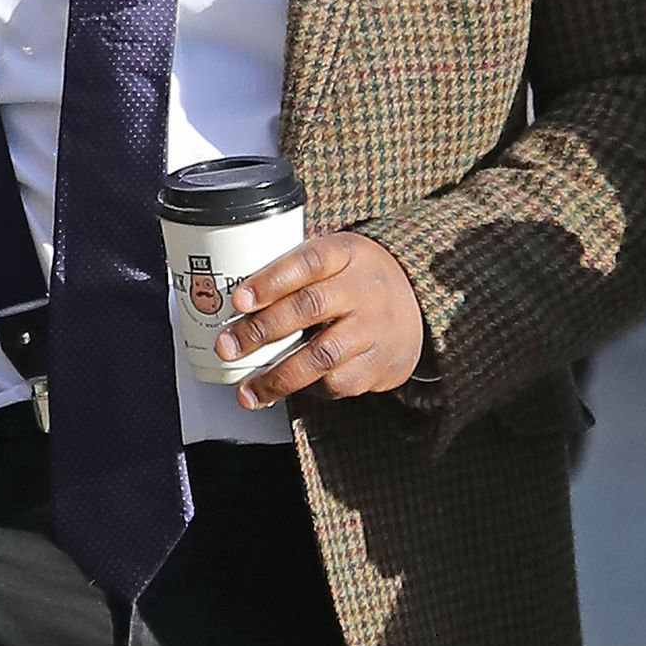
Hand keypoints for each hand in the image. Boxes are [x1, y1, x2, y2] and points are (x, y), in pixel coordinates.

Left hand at [214, 231, 424, 407]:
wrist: (417, 304)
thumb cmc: (357, 280)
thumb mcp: (335, 257)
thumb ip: (294, 271)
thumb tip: (232, 299)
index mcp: (346, 254)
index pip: (308, 261)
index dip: (271, 281)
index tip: (239, 300)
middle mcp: (363, 289)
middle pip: (309, 307)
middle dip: (261, 330)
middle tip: (228, 347)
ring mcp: (373, 328)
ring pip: (321, 355)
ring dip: (278, 377)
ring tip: (247, 391)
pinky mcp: (378, 364)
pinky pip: (337, 382)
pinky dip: (308, 390)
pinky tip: (288, 390)